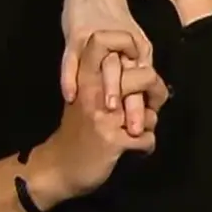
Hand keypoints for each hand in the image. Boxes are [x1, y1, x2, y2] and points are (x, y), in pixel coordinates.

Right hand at [30, 30, 169, 205]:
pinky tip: (136, 149)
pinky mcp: (113, 141)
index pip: (102, 42)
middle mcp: (95, 94)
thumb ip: (106, 84)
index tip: (134, 64)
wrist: (54, 169)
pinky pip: (148, 139)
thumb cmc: (75, 132)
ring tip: (137, 131)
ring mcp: (105, 117)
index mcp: (85, 80)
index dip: (127, 45)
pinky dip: (146, 146)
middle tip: (152, 104)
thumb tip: (140, 72)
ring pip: (150, 111)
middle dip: (157, 91)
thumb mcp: (84, 100)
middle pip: (145, 75)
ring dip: (149, 123)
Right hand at [61, 0, 151, 133]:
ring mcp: (96, 45)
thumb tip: (148, 94)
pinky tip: (70, 96)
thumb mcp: (133, 42)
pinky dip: (69, 77)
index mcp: (135, 52)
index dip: (145, 102)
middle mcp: (119, 50)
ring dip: (109, 89)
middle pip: (129, 79)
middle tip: (135, 127)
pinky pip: (71, 60)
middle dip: (132, 104)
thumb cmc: (111, 19)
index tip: (148, 125)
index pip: (143, 81)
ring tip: (110, 111)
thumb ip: (138, 65)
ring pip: (106, 69)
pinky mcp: (75, 38)